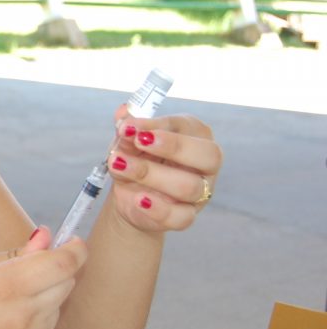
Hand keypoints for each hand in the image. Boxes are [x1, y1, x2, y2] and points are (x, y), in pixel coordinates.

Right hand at [0, 227, 86, 328]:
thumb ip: (13, 254)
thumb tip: (46, 238)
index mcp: (5, 285)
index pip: (63, 264)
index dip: (76, 250)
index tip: (75, 243)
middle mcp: (22, 316)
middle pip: (66, 284)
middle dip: (57, 270)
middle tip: (33, 267)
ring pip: (57, 308)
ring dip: (44, 297)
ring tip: (8, 299)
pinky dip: (35, 321)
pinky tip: (5, 322)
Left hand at [106, 105, 222, 233]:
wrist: (130, 196)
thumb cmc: (137, 159)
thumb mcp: (128, 141)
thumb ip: (128, 128)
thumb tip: (123, 111)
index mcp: (195, 136)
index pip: (186, 126)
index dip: (156, 124)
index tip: (127, 126)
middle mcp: (204, 165)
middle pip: (208, 155)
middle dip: (173, 146)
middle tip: (139, 141)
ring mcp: (199, 193)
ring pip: (189, 186)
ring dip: (151, 174)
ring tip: (119, 166)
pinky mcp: (186, 216)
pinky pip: (181, 217)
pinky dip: (158, 209)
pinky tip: (138, 199)